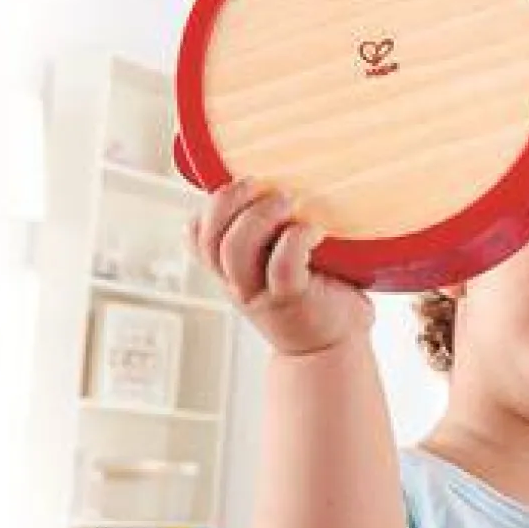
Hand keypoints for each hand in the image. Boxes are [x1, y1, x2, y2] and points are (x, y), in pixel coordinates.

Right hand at [187, 178, 373, 356]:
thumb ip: (273, 235)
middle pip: (208, 237)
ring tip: (287, 201)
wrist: (332, 351)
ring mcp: (260, 294)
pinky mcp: (291, 300)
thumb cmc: (316, 298)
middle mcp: (238, 283)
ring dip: (259, 216)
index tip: (241, 188)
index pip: (196, 235)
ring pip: (234, 250)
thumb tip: (289, 176)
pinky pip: (281, 266)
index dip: (208, 207)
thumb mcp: (282, 264)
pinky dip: (296, 239)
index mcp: (232, 271)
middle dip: (228, 201)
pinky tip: (316, 232)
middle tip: (261, 185)